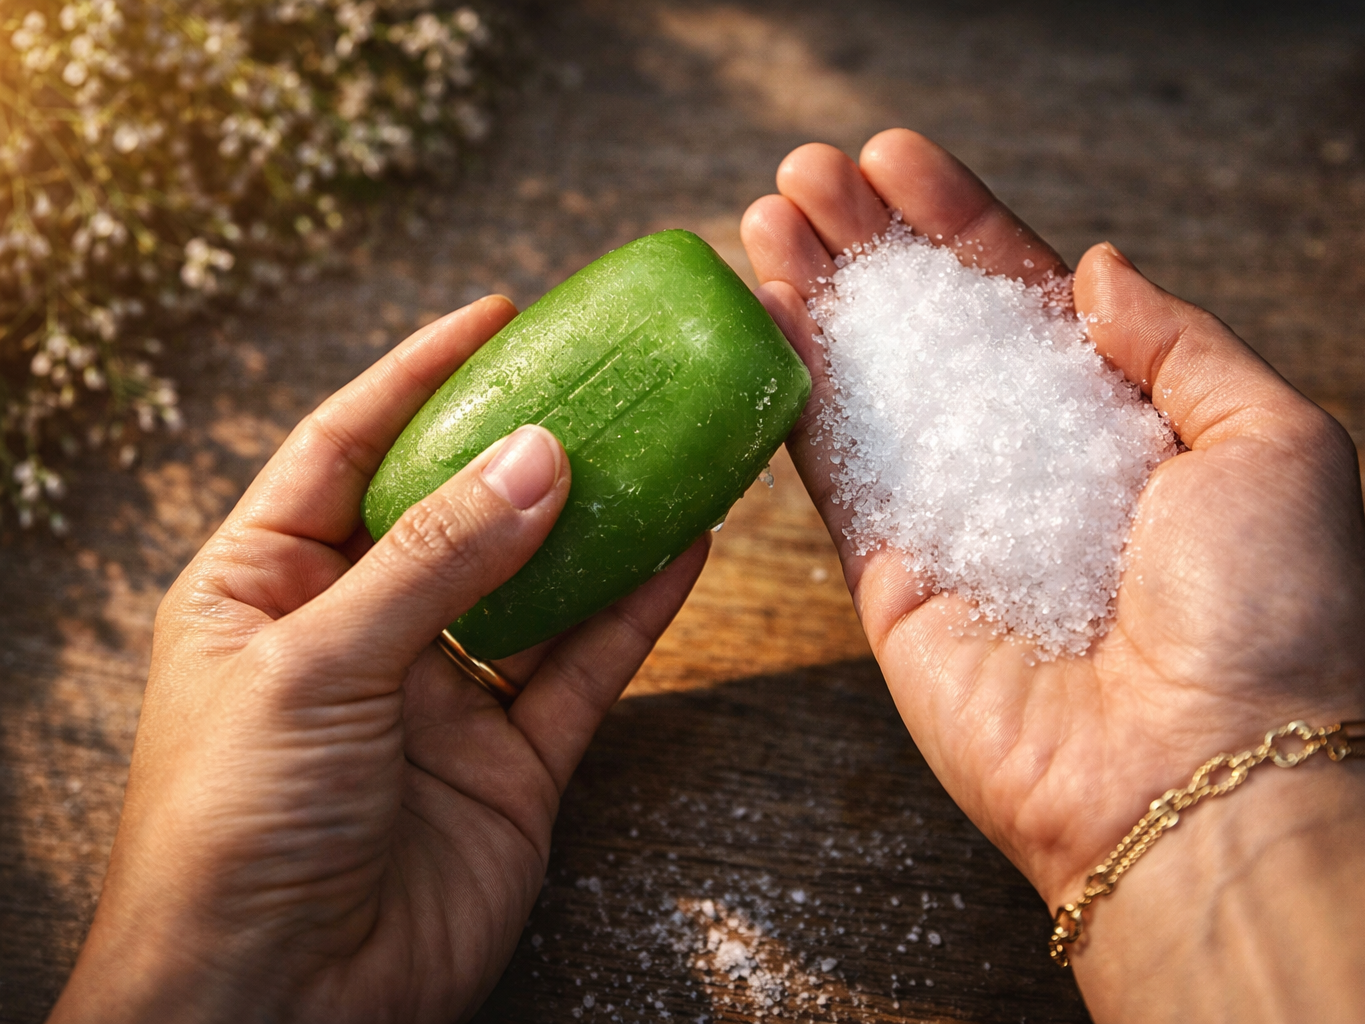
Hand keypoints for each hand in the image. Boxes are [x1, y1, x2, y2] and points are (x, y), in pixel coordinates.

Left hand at [50, 297, 708, 1023]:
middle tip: (595, 371)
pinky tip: (682, 545)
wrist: (280, 1007)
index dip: (416, 377)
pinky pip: (583, 666)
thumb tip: (536, 457)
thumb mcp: (314, 665)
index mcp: (266, 590)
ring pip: (533, 583)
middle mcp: (357, 632)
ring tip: (659, 442)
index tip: (494, 318)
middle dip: (520, 439)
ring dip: (595, 518)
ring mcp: (440, 697)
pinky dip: (635, 609)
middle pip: (451, 507)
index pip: (343, 450)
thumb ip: (431, 561)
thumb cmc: (234, 833)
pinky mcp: (511, 762)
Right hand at [742, 130, 1364, 1020]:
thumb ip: (1177, 341)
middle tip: (807, 172)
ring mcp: (957, 522)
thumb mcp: (1272, 439)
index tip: (896, 157)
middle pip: (934, 330)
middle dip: (872, 245)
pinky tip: (763, 312)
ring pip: (871, 385)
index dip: (961, 222)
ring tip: (766, 211)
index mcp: (1126, 427)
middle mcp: (1034, 467)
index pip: (1027, 298)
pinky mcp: (891, 583)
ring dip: (818, 297)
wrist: (1199, 780)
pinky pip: (833, 470)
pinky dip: (796, 390)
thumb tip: (1094, 269)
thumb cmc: (1265, 614)